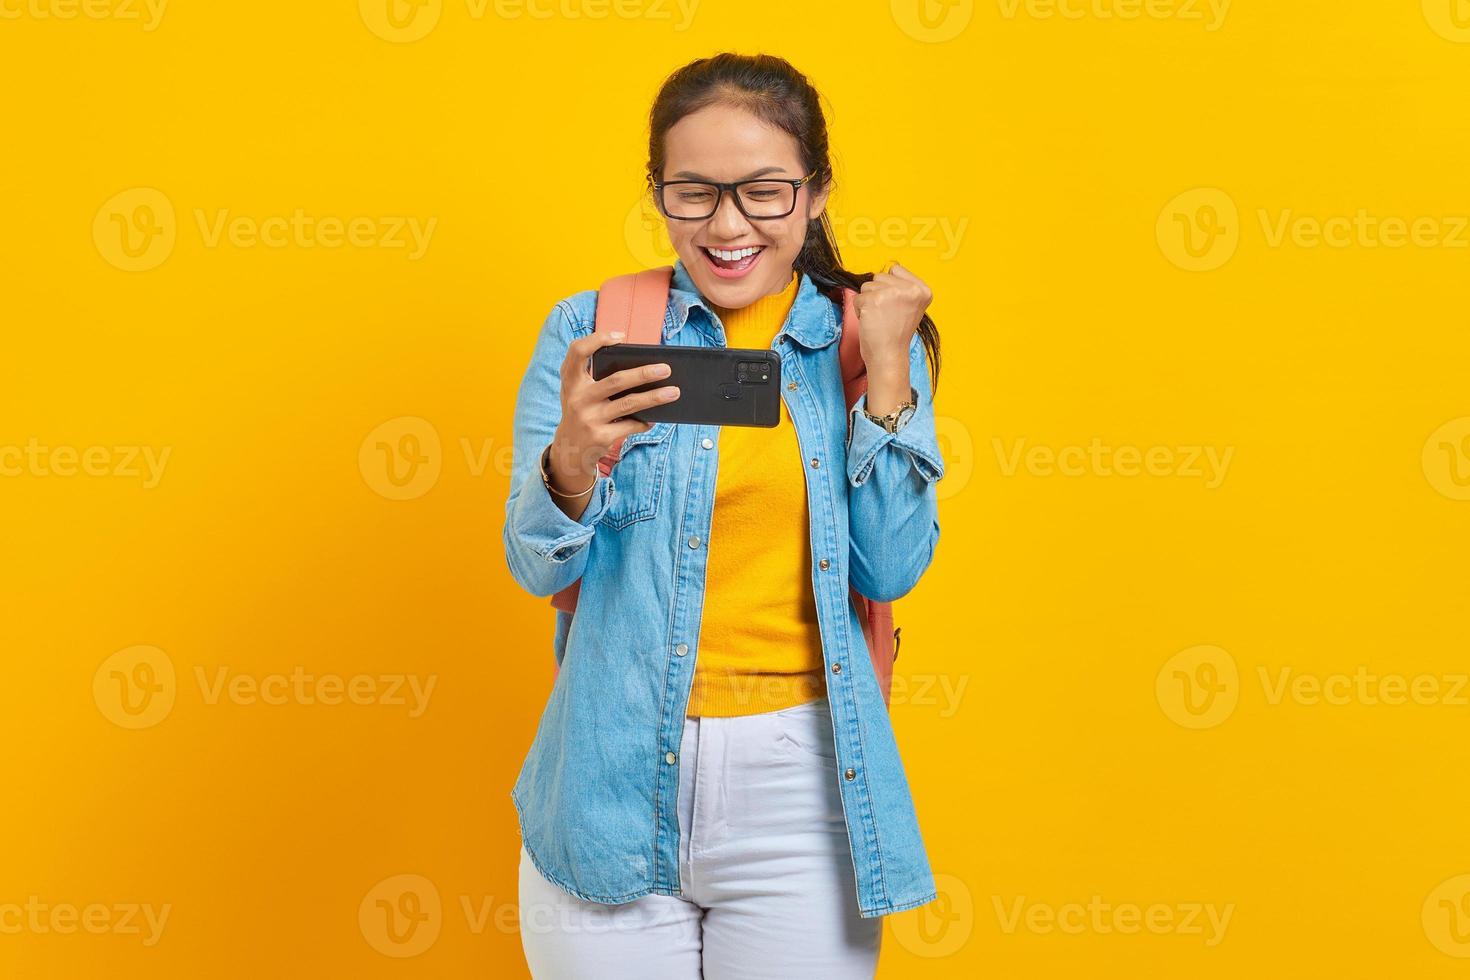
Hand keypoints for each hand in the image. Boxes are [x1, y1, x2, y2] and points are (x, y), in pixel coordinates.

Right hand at [547, 331, 680, 491]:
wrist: (569, 449)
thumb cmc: (582, 410)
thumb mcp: (578, 391)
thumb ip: (595, 375)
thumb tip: (641, 368)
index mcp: (571, 380)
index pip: (577, 351)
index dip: (597, 340)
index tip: (620, 337)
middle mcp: (577, 398)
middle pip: (616, 380)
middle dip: (644, 373)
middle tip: (666, 369)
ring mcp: (589, 418)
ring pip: (629, 403)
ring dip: (655, 397)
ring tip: (674, 392)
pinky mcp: (600, 436)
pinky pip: (630, 425)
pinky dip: (644, 422)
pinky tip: (654, 419)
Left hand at [853, 261, 931, 373]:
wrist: (889, 356)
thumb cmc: (896, 334)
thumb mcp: (911, 306)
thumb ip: (903, 287)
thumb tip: (888, 270)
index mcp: (923, 290)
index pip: (896, 269)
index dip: (890, 286)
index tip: (896, 307)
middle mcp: (910, 290)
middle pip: (879, 276)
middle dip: (877, 294)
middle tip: (886, 315)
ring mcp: (892, 294)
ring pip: (867, 285)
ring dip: (868, 302)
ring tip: (879, 318)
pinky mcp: (874, 300)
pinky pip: (857, 298)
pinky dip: (860, 310)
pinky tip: (871, 322)